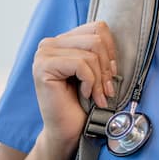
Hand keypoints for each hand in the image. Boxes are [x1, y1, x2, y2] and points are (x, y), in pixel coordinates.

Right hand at [31, 20, 117, 157]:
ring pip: (90, 52)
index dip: (111, 51)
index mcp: (63, 41)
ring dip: (99, 79)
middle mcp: (50, 43)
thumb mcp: (96, 71)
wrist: (68, 131)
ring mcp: (43, 54)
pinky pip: (81, 64)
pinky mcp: (43, 66)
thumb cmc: (83, 103)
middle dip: (107, 67)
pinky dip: (90, 82)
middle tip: (106, 90)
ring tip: (98, 96)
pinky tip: (85, 95)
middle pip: (96, 39)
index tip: (111, 75)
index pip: (98, 28)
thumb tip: (116, 38)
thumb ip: (100, 52)